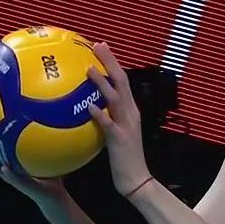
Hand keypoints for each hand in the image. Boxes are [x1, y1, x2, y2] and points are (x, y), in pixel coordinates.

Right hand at [0, 102, 68, 203]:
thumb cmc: (47, 167)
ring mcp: (8, 174)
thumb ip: (44, 126)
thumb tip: (49, 101)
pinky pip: (12, 178)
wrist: (52, 193)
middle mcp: (0, 162)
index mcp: (1, 153)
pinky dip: (7, 172)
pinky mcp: (21, 184)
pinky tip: (4, 166)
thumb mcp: (46, 143)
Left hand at [86, 42, 151, 196]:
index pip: (122, 81)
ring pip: (116, 98)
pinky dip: (100, 113)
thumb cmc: (123, 158)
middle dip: (110, 62)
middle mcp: (131, 113)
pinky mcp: (120, 138)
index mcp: (130, 110)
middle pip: (121, 81)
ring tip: (90, 69)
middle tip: (98, 45)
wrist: (136, 179)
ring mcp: (126, 124)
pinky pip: (108, 124)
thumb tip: (88, 107)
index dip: (112, 62)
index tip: (101, 47)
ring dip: (103, 83)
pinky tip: (89, 105)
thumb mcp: (115, 134)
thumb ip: (105, 119)